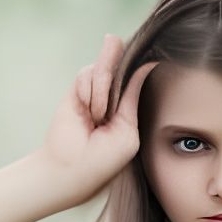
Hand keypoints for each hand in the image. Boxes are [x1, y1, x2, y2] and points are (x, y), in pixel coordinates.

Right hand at [39, 34, 157, 203]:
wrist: (72, 168)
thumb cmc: (104, 159)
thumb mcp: (128, 129)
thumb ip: (132, 96)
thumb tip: (146, 65)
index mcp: (128, 108)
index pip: (136, 77)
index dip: (138, 65)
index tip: (149, 53)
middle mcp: (111, 97)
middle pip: (119, 64)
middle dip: (118, 64)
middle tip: (118, 83)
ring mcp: (93, 92)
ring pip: (103, 69)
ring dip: (102, 91)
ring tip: (97, 117)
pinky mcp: (76, 90)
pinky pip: (86, 73)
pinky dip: (89, 90)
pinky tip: (87, 110)